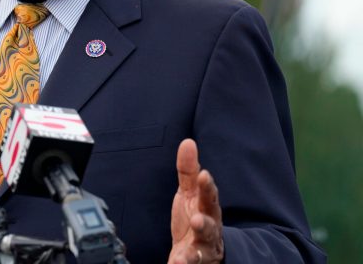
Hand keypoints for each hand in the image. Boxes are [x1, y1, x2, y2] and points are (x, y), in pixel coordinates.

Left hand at [168, 139, 223, 263]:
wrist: (197, 250)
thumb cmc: (194, 216)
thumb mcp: (189, 193)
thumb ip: (188, 171)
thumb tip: (188, 142)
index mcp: (207, 209)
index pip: (209, 196)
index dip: (207, 186)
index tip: (203, 175)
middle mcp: (209, 230)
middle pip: (210, 227)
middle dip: (205, 223)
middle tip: (197, 219)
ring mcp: (202, 249)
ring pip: (202, 251)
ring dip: (194, 253)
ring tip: (184, 257)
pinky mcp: (194, 262)